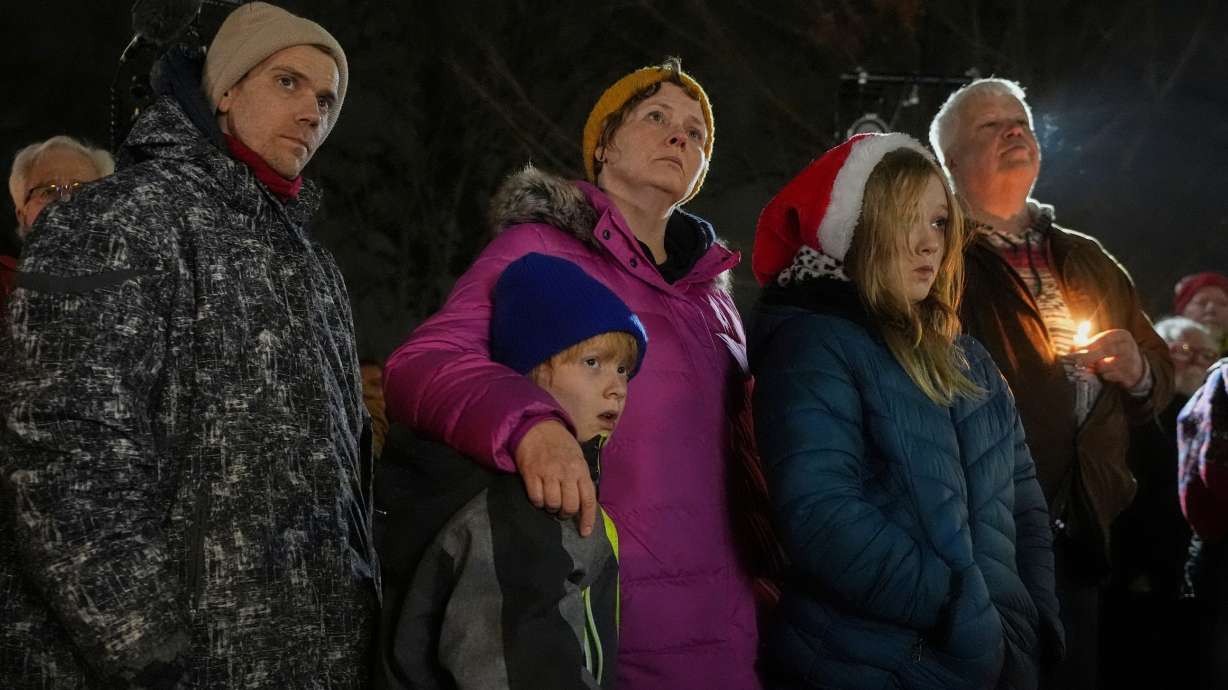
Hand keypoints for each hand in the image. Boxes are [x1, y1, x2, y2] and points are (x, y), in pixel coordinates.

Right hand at [514, 420, 596, 536]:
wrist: (538, 427)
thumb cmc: (561, 444)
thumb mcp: (578, 458)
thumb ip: (580, 478)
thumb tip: (582, 503)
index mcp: (581, 470)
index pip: (588, 500)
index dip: (587, 519)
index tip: (584, 533)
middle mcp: (567, 473)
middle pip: (570, 506)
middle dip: (566, 514)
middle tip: (562, 512)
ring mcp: (548, 473)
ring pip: (552, 504)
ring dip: (551, 508)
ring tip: (550, 502)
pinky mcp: (531, 473)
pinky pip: (535, 498)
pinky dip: (537, 502)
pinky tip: (538, 496)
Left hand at [1071, 328, 1144, 388]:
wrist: (1136, 368)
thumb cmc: (1114, 353)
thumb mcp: (1105, 343)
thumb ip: (1089, 341)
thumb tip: (1075, 340)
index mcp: (1121, 335)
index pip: (1102, 339)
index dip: (1087, 345)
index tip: (1073, 351)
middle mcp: (1128, 347)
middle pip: (1105, 350)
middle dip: (1088, 356)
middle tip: (1076, 361)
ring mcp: (1130, 361)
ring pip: (1105, 365)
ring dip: (1096, 368)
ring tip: (1098, 366)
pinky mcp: (1129, 375)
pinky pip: (1108, 376)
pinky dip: (1104, 375)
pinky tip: (1107, 373)